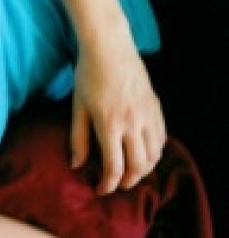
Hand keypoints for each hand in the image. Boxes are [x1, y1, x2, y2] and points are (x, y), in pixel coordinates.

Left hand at [70, 40, 164, 194]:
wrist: (109, 47)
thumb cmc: (88, 76)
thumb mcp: (77, 107)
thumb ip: (78, 138)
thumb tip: (77, 165)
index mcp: (109, 124)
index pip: (114, 166)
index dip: (107, 184)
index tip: (100, 190)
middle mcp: (132, 122)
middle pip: (138, 165)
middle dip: (127, 181)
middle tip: (116, 185)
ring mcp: (147, 114)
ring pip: (154, 154)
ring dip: (144, 169)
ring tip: (131, 174)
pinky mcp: (156, 106)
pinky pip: (161, 137)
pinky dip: (155, 152)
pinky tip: (145, 155)